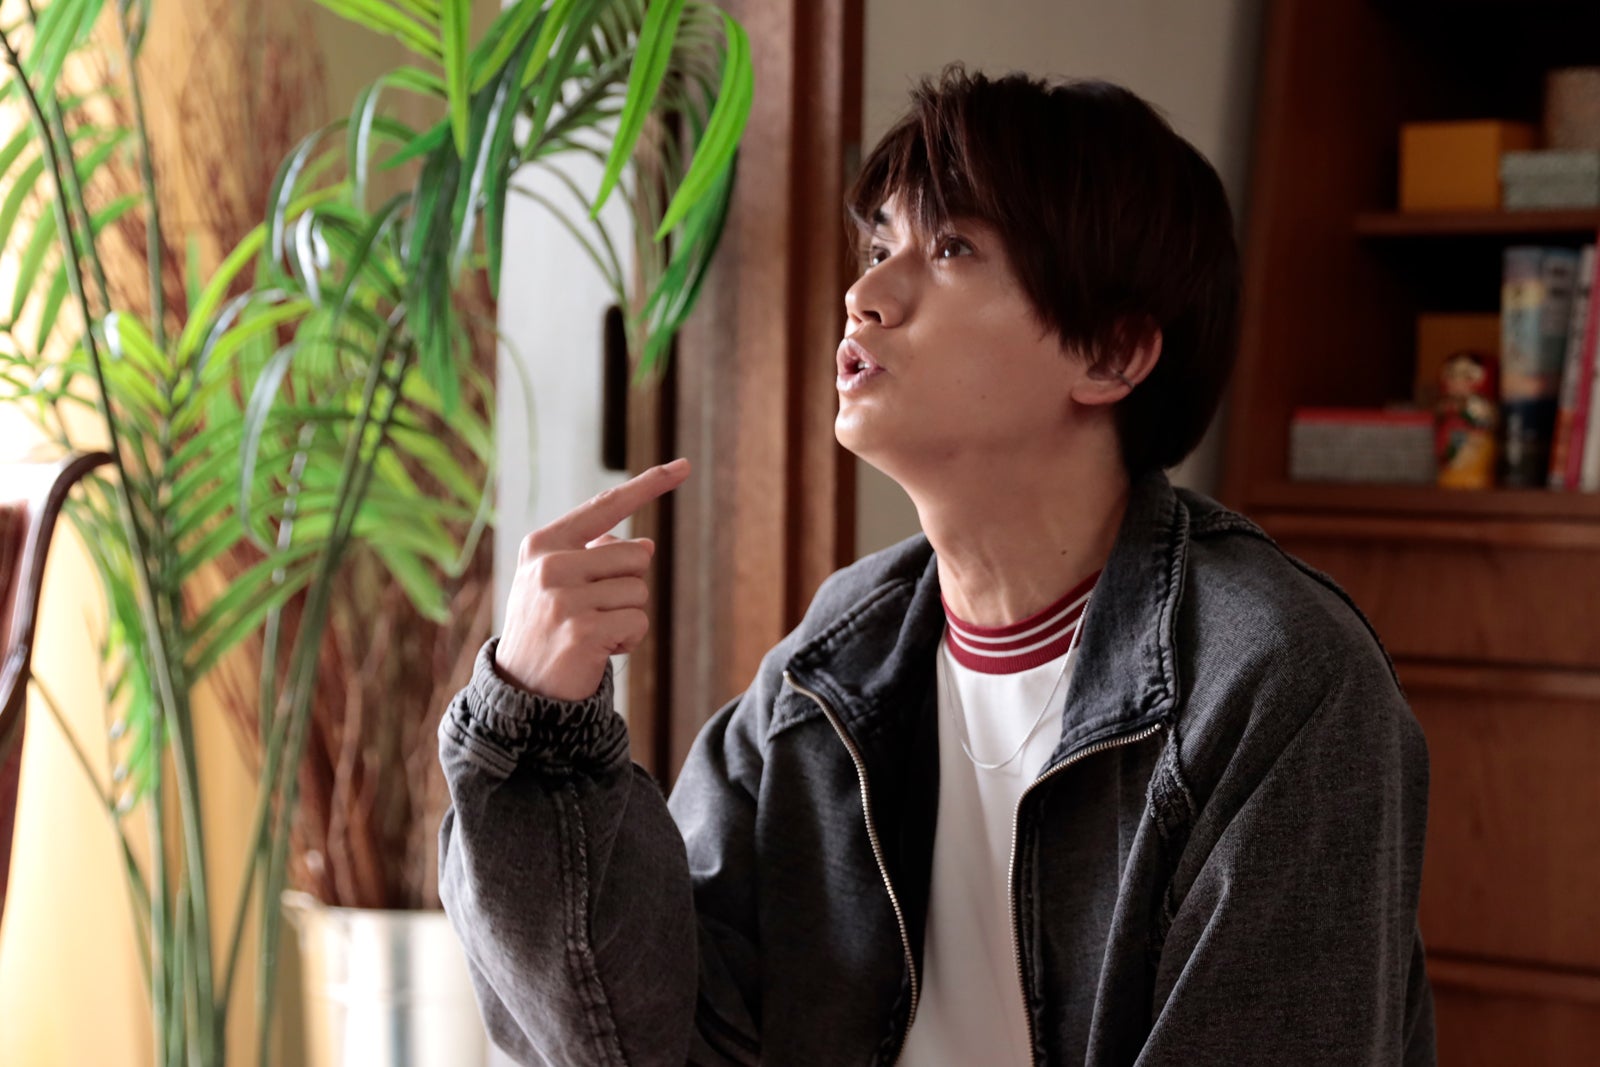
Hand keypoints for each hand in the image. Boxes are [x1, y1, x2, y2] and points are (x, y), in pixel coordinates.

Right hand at [495, 459, 690, 700]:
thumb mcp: (559, 582)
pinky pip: (638, 623)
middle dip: (629, 586)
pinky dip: (628, 641)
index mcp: (544, 543)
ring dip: (628, 617)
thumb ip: (595, 556)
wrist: (520, 691)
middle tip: (594, 612)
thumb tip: (645, 546)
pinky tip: (598, 652)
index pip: (606, 507)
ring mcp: (564, 597)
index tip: (685, 466)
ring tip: (593, 633)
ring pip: (640, 591)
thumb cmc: (548, 629)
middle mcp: (550, 565)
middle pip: (637, 554)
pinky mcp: (582, 630)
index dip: (649, 485)